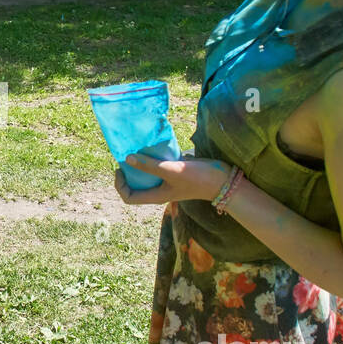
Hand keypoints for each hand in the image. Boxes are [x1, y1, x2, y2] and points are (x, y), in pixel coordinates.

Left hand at [114, 155, 230, 206]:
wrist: (222, 179)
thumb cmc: (197, 178)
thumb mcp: (171, 171)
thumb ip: (150, 165)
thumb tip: (128, 158)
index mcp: (156, 195)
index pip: (130, 198)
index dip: (120, 185)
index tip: (120, 168)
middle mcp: (159, 190)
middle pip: (136, 185)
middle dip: (128, 172)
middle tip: (127, 154)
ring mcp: (167, 181)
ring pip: (147, 174)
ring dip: (140, 163)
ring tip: (137, 148)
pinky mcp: (175, 172)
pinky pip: (158, 166)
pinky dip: (153, 158)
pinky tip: (153, 146)